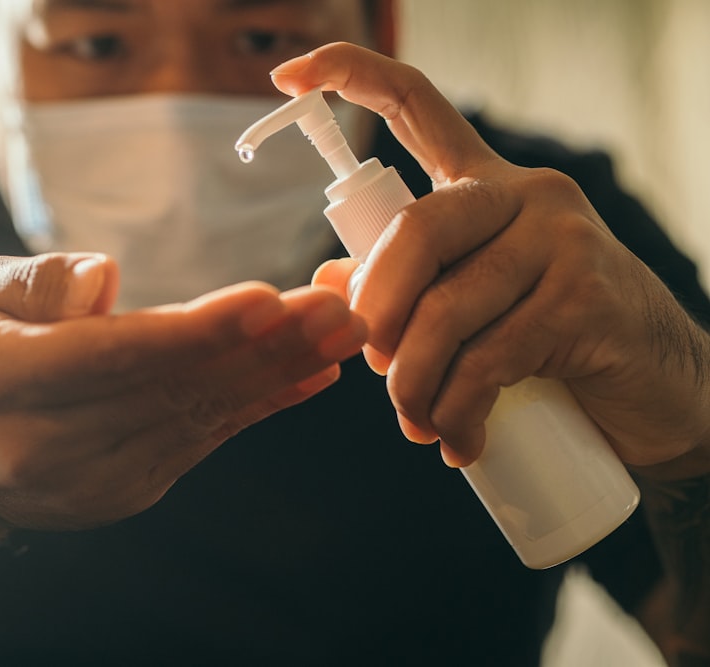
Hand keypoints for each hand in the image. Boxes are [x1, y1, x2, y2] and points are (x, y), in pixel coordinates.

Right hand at [0, 252, 365, 530]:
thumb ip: (33, 283)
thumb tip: (104, 278)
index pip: (110, 357)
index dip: (194, 332)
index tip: (267, 301)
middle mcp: (48, 445)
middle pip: (172, 390)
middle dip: (265, 348)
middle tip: (337, 308)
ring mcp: (93, 479)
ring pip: (200, 418)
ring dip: (279, 373)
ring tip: (342, 332)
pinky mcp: (128, 491)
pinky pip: (205, 442)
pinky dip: (261, 405)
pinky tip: (312, 373)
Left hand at [273, 42, 709, 472]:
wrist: (657, 388)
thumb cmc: (550, 341)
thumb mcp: (472, 306)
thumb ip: (407, 287)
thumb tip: (325, 278)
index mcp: (484, 187)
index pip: (417, 107)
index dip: (351, 78)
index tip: (287, 73)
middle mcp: (525, 196)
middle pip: (416, 231)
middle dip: (374, 311)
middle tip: (372, 367)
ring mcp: (563, 242)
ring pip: (448, 310)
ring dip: (412, 385)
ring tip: (417, 425)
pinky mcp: (587, 298)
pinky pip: (490, 359)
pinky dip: (457, 411)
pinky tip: (457, 442)